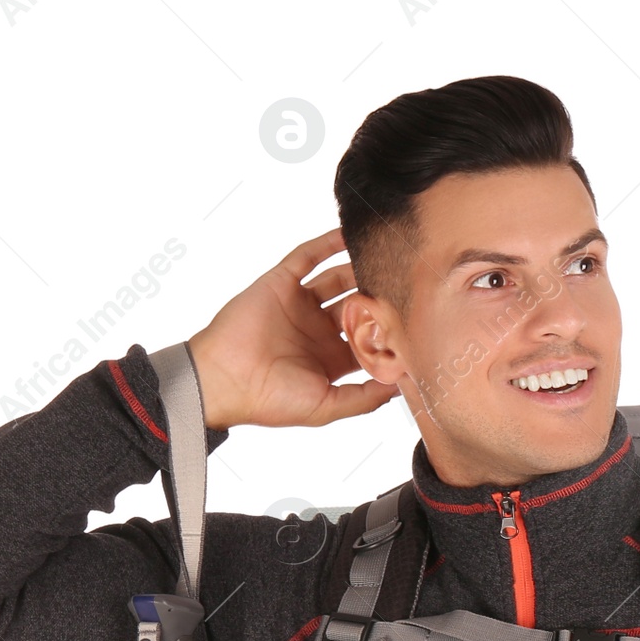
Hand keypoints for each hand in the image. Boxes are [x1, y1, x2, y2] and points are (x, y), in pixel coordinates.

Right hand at [186, 226, 397, 430]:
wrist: (223, 380)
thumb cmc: (270, 400)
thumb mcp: (326, 406)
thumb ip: (364, 398)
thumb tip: (401, 386)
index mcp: (330, 360)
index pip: (369, 340)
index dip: (390, 332)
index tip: (416, 323)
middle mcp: (317, 329)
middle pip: (357, 305)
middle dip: (379, 297)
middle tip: (407, 282)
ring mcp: (299, 304)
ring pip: (337, 278)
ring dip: (360, 268)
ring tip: (386, 256)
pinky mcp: (281, 282)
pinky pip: (308, 256)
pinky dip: (329, 243)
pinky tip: (351, 234)